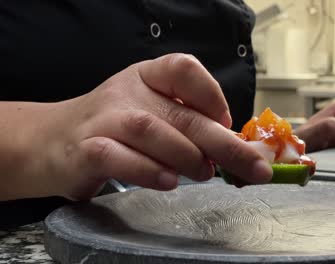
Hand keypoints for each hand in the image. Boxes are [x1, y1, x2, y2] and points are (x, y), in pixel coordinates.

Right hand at [16, 54, 271, 200]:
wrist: (49, 140)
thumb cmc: (113, 128)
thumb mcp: (150, 111)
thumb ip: (186, 122)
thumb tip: (235, 146)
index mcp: (145, 76)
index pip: (183, 69)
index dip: (212, 95)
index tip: (226, 123)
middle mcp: (125, 92)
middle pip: (181, 112)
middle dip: (223, 143)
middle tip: (252, 167)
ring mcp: (103, 119)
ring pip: (152, 131)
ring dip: (187, 155)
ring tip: (204, 173)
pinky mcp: (86, 150)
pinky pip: (121, 159)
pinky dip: (150, 171)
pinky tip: (169, 181)